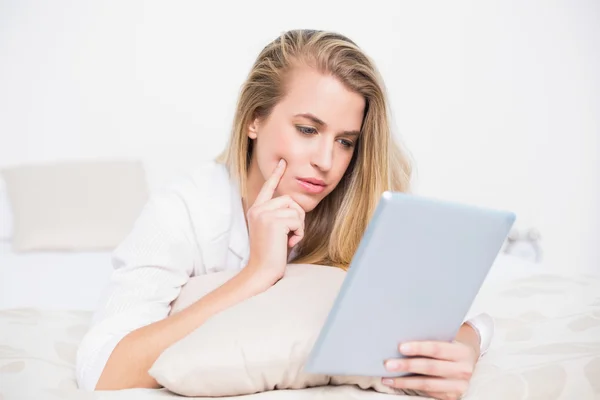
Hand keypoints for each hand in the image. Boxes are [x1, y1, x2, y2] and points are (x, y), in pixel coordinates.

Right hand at [244, 159, 304, 290]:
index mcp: (256, 210)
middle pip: (289, 200)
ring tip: (288, 240)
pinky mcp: (273, 221)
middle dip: (297, 217)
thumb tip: (294, 206)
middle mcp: (258, 209)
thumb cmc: (271, 254)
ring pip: (295, 210)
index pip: (268, 188)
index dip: (276, 174)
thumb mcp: (273, 230)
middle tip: (290, 234)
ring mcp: (264, 214)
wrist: (262, 271)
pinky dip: (299, 233)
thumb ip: (278, 215)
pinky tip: (289, 244)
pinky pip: (297, 221)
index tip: (282, 162)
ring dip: (298, 226)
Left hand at [381, 328, 479, 399]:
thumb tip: (401, 334)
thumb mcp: (447, 339)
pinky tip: (396, 383)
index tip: (401, 347)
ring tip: (387, 377)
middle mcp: (463, 370)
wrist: (467, 361)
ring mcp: (458, 386)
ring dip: (404, 381)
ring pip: (426, 384)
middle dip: (407, 365)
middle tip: (388, 364)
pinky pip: (427, 393)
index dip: (418, 348)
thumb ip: (430, 337)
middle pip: (430, 367)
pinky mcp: (451, 396)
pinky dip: (410, 387)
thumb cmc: (450, 347)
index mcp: (462, 351)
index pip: (437, 348)